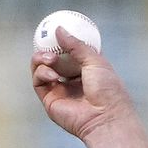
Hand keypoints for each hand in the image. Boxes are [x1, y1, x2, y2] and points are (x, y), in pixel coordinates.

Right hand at [30, 26, 134, 140]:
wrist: (106, 118)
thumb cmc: (108, 91)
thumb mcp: (96, 62)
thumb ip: (77, 46)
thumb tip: (59, 29)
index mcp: (89, 72)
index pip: (71, 53)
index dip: (63, 42)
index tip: (56, 30)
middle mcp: (74, 81)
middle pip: (54, 59)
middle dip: (48, 49)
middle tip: (47, 42)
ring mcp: (61, 90)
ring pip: (42, 68)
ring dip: (42, 59)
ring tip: (50, 59)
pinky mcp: (50, 100)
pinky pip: (38, 81)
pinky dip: (41, 73)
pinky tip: (53, 75)